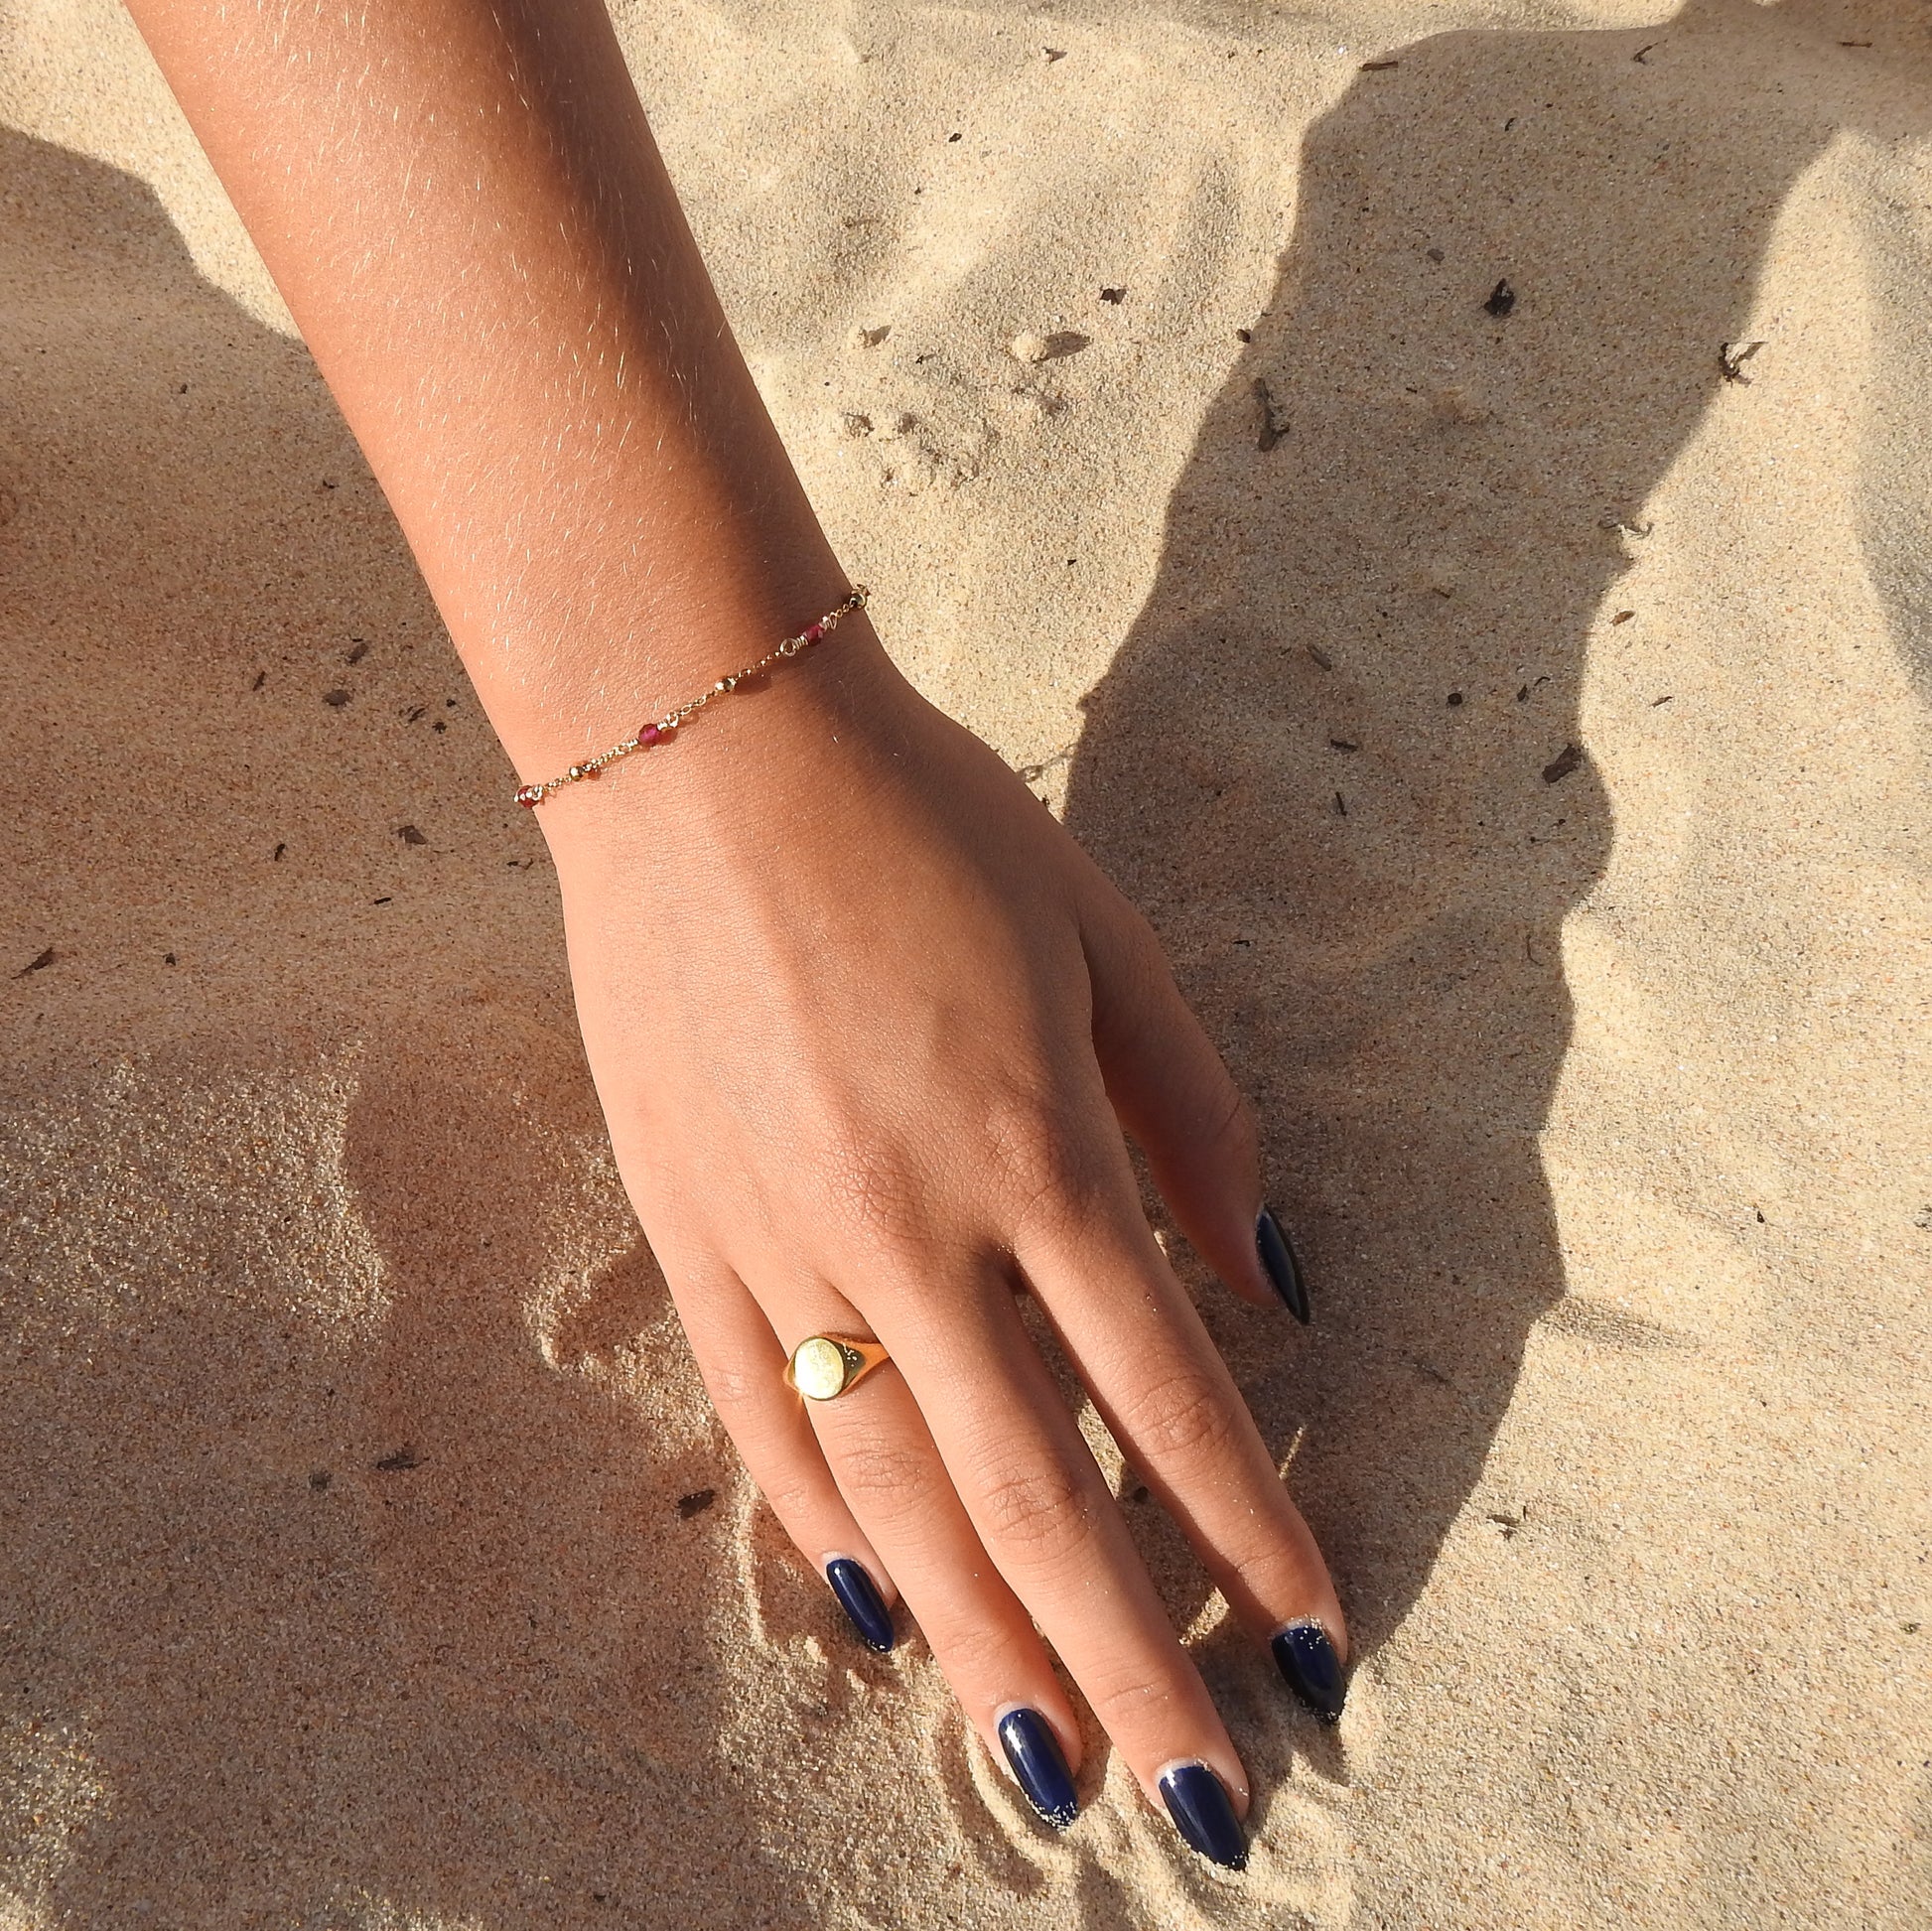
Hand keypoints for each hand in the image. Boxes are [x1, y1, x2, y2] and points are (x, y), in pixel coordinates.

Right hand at [540, 619, 1346, 1865]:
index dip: (1250, 1530)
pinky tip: (881, 1617)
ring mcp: (787, 1247)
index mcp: (1037, 1147)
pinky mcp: (691, 1237)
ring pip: (896, 1496)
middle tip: (1202, 1805)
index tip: (1311, 1641)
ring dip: (985, 1641)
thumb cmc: (927, 825)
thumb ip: (1195, 1115)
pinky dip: (827, 1532)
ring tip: (1050, 1767)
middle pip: (1041, 1495)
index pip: (1171, 1397)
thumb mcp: (1101, 940)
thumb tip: (1269, 1275)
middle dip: (1135, 1663)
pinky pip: (767, 1420)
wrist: (710, 756)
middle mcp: (914, 1230)